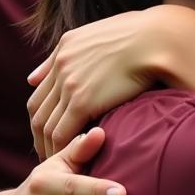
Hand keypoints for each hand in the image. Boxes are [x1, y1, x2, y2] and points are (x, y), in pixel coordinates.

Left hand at [28, 9, 170, 158]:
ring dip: (48, 146)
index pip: (41, 90)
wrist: (158, 38)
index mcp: (65, 48)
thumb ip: (71, 51)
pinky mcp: (83, 101)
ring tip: (59, 161)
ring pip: (45, 125)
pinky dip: (61, 149)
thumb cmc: (143, 35)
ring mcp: (69, 84)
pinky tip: (71, 158)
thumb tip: (35, 76)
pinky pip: (62, 133)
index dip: (43, 114)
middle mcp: (61, 65)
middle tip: (49, 151)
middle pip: (38, 110)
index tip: (49, 131)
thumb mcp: (101, 33)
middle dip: (40, 134)